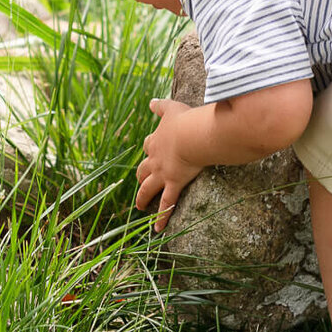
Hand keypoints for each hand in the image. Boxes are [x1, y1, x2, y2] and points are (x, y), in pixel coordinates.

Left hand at [135, 97, 205, 232]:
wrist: (191, 135)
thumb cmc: (185, 120)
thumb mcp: (171, 108)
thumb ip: (161, 105)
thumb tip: (151, 101)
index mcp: (156, 141)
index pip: (149, 145)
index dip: (150, 148)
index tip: (151, 149)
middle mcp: (155, 159)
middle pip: (142, 169)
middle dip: (141, 176)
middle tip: (140, 181)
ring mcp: (162, 174)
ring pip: (147, 188)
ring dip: (142, 198)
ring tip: (140, 207)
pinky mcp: (173, 184)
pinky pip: (165, 204)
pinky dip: (161, 217)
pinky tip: (157, 229)